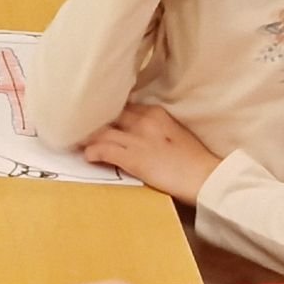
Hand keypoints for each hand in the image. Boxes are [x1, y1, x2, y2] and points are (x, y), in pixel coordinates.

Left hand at [81, 103, 223, 203]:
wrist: (205, 176)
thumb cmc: (194, 159)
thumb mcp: (175, 132)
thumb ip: (156, 127)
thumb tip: (141, 132)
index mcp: (156, 112)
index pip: (124, 106)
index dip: (109, 113)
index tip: (99, 118)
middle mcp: (144, 120)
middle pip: (109, 116)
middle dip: (94, 122)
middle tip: (81, 129)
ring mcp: (137, 138)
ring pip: (101, 132)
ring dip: (87, 138)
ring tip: (78, 143)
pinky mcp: (132, 157)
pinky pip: (103, 150)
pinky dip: (92, 152)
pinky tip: (88, 157)